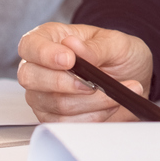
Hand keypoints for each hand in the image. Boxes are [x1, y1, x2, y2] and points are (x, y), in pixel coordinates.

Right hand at [17, 22, 154, 122]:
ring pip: (56, 103)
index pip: (30, 45)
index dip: (44, 54)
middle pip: (30, 78)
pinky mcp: (51, 117)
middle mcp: (38, 67)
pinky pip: (66, 122)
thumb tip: (74, 46)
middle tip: (94, 83)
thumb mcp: (115, 42)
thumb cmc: (116, 53)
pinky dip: (93, 115)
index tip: (69, 60)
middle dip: (65, 83)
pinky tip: (110, 105)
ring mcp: (41, 94)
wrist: (130, 76)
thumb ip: (95, 47)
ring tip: (117, 92)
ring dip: (92, 101)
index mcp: (49, 38)